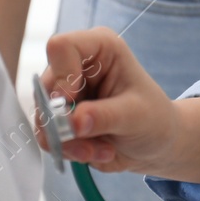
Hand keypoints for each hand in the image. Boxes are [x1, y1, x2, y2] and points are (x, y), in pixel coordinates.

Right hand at [36, 27, 177, 173]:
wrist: (156, 143)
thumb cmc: (154, 117)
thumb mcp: (136, 115)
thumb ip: (103, 116)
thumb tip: (73, 123)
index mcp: (99, 48)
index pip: (61, 47)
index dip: (61, 76)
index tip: (72, 102)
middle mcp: (77, 66)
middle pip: (45, 87)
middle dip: (66, 123)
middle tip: (91, 144)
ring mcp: (66, 93)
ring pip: (43, 117)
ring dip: (70, 142)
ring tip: (102, 150)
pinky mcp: (61, 118)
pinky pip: (48, 136)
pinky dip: (69, 150)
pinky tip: (96, 153)